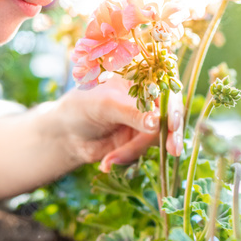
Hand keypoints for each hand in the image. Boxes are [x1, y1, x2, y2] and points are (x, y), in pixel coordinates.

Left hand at [54, 77, 183, 172]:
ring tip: (109, 159)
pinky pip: (144, 151)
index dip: (174, 105)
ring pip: (157, 137)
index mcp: (140, 78)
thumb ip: (132, 112)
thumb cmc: (82, 107)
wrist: (66, 134)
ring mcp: (145, 120)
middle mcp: (147, 98)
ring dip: (134, 149)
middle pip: (170, 114)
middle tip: (173, 149)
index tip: (173, 123)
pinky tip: (106, 162)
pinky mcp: (139, 140)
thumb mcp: (105, 105)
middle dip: (170, 134)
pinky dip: (127, 157)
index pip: (166, 87)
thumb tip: (157, 123)